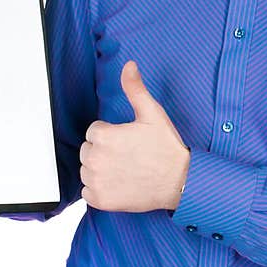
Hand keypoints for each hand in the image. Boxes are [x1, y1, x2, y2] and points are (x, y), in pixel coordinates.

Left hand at [79, 60, 189, 212]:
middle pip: (88, 150)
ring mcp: (97, 181)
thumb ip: (135, 88)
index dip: (111, 135)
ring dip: (100, 171)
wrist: (180, 181)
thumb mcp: (152, 113)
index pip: (94, 132)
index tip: (127, 142)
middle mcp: (95, 159)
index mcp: (103, 136)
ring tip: (124, 170)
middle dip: (103, 152)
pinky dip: (99, 191)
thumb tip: (128, 66)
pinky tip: (118, 185)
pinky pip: (87, 193)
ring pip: (86, 171)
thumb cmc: (166, 148)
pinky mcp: (100, 200)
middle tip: (127, 156)